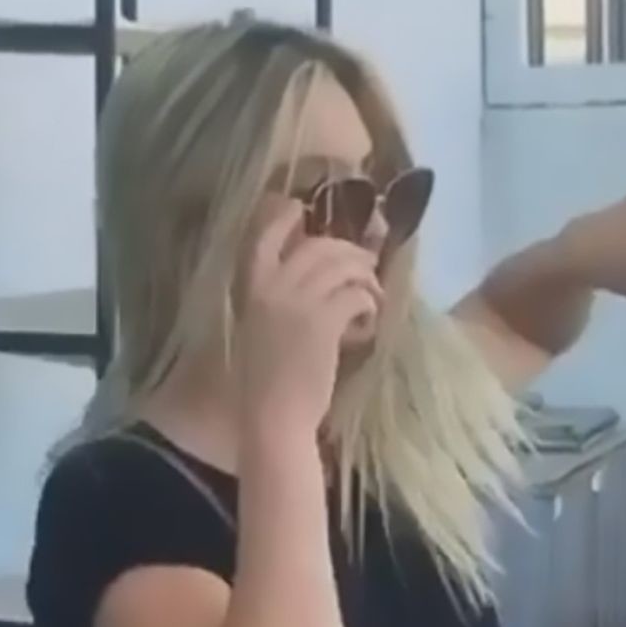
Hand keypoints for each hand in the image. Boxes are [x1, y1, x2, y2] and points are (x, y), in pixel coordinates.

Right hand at [239, 203, 383, 431]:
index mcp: (250, 289)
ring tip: (375, 292)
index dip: (285, 217)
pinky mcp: (324, 322)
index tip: (303, 208)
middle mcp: (272, 288)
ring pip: (341, 266)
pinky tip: (370, 320)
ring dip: (365, 276)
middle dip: (347, 250)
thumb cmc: (267, 385)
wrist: (273, 418)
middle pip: (317, 247)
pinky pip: (355, 296)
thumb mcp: (262, 332)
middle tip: (366, 263)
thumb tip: (314, 282)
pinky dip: (368, 304)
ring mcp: (298, 302)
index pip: (264, 237)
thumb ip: (277, 303)